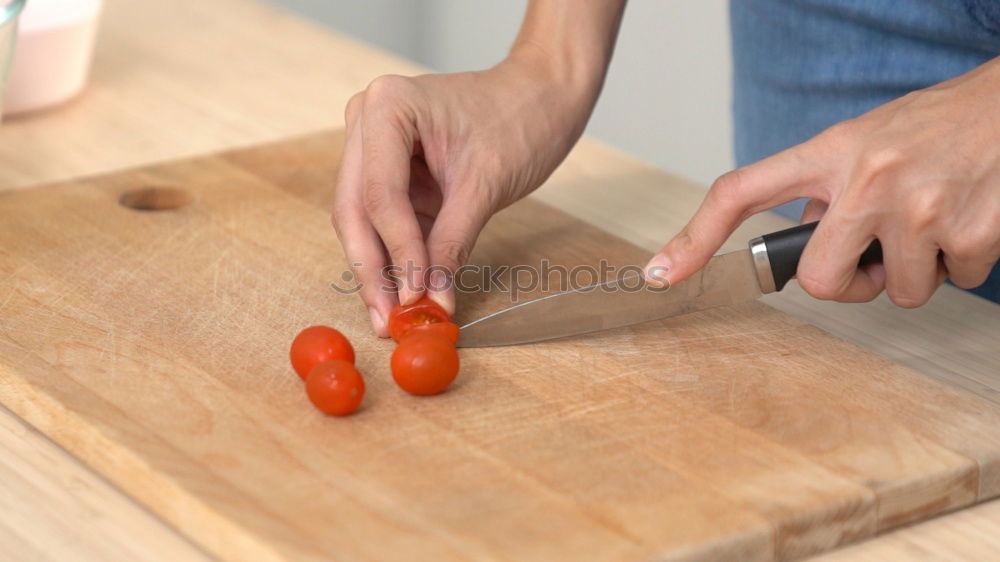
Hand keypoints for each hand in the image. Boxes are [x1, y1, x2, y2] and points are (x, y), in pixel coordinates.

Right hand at [333, 50, 595, 335]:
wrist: (541, 95)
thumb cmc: (520, 119)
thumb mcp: (486, 184)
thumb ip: (452, 243)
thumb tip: (432, 301)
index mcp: (388, 107)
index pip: (380, 193)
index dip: (397, 251)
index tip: (413, 297)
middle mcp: (368, 121)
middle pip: (355, 209)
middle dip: (373, 269)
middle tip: (388, 319)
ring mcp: (373, 146)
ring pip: (361, 220)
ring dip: (377, 269)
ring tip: (391, 318)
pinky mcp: (390, 171)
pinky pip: (382, 220)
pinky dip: (394, 256)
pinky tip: (402, 293)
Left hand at [647, 56, 999, 306]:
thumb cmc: (940, 124)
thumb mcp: (867, 140)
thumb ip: (829, 187)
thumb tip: (807, 239)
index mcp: (830, 152)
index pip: (741, 192)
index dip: (695, 236)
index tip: (663, 271)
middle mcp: (865, 179)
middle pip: (817, 279)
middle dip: (848, 284)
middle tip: (876, 258)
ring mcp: (916, 209)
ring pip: (898, 292)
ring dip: (917, 271)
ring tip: (937, 219)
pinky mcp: (968, 235)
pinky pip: (952, 283)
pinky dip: (963, 263)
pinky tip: (971, 218)